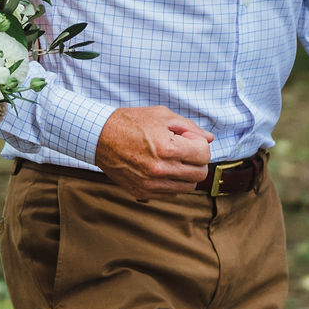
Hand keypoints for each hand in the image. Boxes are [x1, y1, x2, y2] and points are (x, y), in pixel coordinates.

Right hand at [93, 106, 213, 200]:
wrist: (98, 137)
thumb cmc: (130, 122)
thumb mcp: (161, 115)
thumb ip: (189, 127)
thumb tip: (209, 138)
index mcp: (167, 148)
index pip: (204, 155)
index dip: (201, 145)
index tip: (190, 141)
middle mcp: (160, 169)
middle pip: (199, 174)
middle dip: (197, 161)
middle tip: (185, 151)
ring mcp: (151, 184)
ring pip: (188, 187)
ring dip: (186, 174)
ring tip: (173, 160)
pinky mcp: (143, 192)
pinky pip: (171, 194)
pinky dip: (172, 183)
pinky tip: (162, 169)